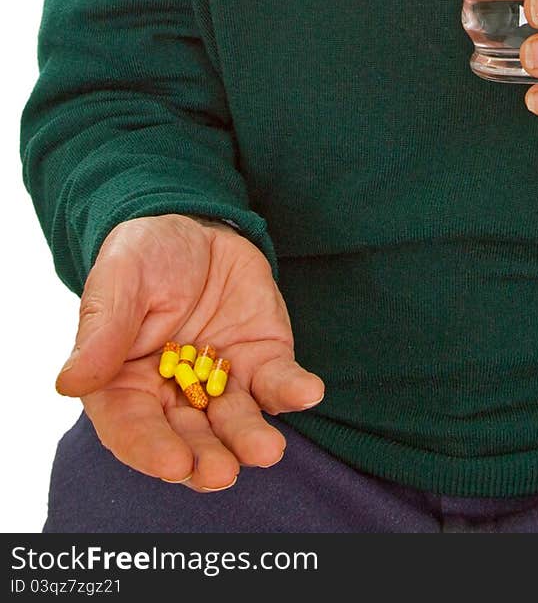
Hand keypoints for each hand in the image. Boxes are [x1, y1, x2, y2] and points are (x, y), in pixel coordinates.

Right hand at [55, 214, 324, 490]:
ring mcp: (221, 382)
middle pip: (188, 439)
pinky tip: (308, 392)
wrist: (193, 225)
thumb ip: (101, 331)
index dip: (151, 450)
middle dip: (206, 459)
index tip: (174, 464)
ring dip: (250, 439)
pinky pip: (277, 382)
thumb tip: (69, 382)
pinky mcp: (260, 361)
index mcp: (124, 386)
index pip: (133, 429)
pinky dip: (292, 391)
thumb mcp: (117, 280)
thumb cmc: (142, 256)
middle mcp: (173, 396)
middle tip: (222, 472)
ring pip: (235, 421)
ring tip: (267, 450)